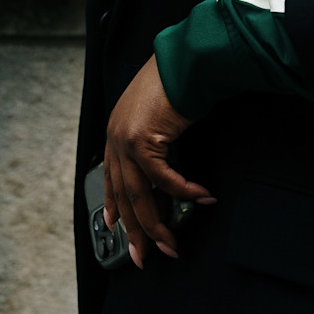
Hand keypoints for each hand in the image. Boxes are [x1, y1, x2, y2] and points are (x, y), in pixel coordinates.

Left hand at [102, 55, 212, 268]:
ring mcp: (125, 139)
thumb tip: (166, 162)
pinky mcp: (142, 140)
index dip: (114, 206)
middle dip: (137, 231)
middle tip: (147, 255)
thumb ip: (153, 137)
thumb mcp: (156, 113)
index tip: (115, 227)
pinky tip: (202, 197)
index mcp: (116, 131)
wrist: (183, 58)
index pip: (111, 178)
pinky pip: (164, 179)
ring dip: (157, 225)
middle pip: (124, 196)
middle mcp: (115, 137)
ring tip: (172, 243)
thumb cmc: (174, 79)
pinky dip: (185, 191)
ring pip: (139, 196)